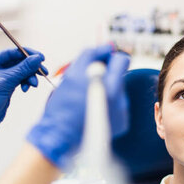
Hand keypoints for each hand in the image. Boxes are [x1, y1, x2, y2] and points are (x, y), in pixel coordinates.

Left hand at [0, 48, 47, 135]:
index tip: (41, 57)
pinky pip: (20, 80)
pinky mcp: (6, 87)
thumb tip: (38, 58)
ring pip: (21, 72)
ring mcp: (0, 77)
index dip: (27, 54)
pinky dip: (26, 83)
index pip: (11, 53)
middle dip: (31, 68)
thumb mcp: (6, 81)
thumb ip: (23, 68)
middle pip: (18, 62)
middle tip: (44, 71)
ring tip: (34, 85)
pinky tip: (26, 89)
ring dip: (30, 77)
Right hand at [27, 45, 129, 168]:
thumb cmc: (63, 106)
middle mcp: (121, 100)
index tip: (99, 62)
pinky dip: (107, 106)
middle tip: (88, 82)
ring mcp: (123, 113)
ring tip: (86, 100)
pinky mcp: (122, 124)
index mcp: (111, 86)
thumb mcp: (72, 73)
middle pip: (118, 76)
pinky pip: (118, 107)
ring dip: (105, 91)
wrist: (60, 136)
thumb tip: (107, 47)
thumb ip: (91, 54)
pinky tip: (92, 111)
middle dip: (105, 75)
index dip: (109, 58)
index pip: (122, 60)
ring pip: (117, 91)